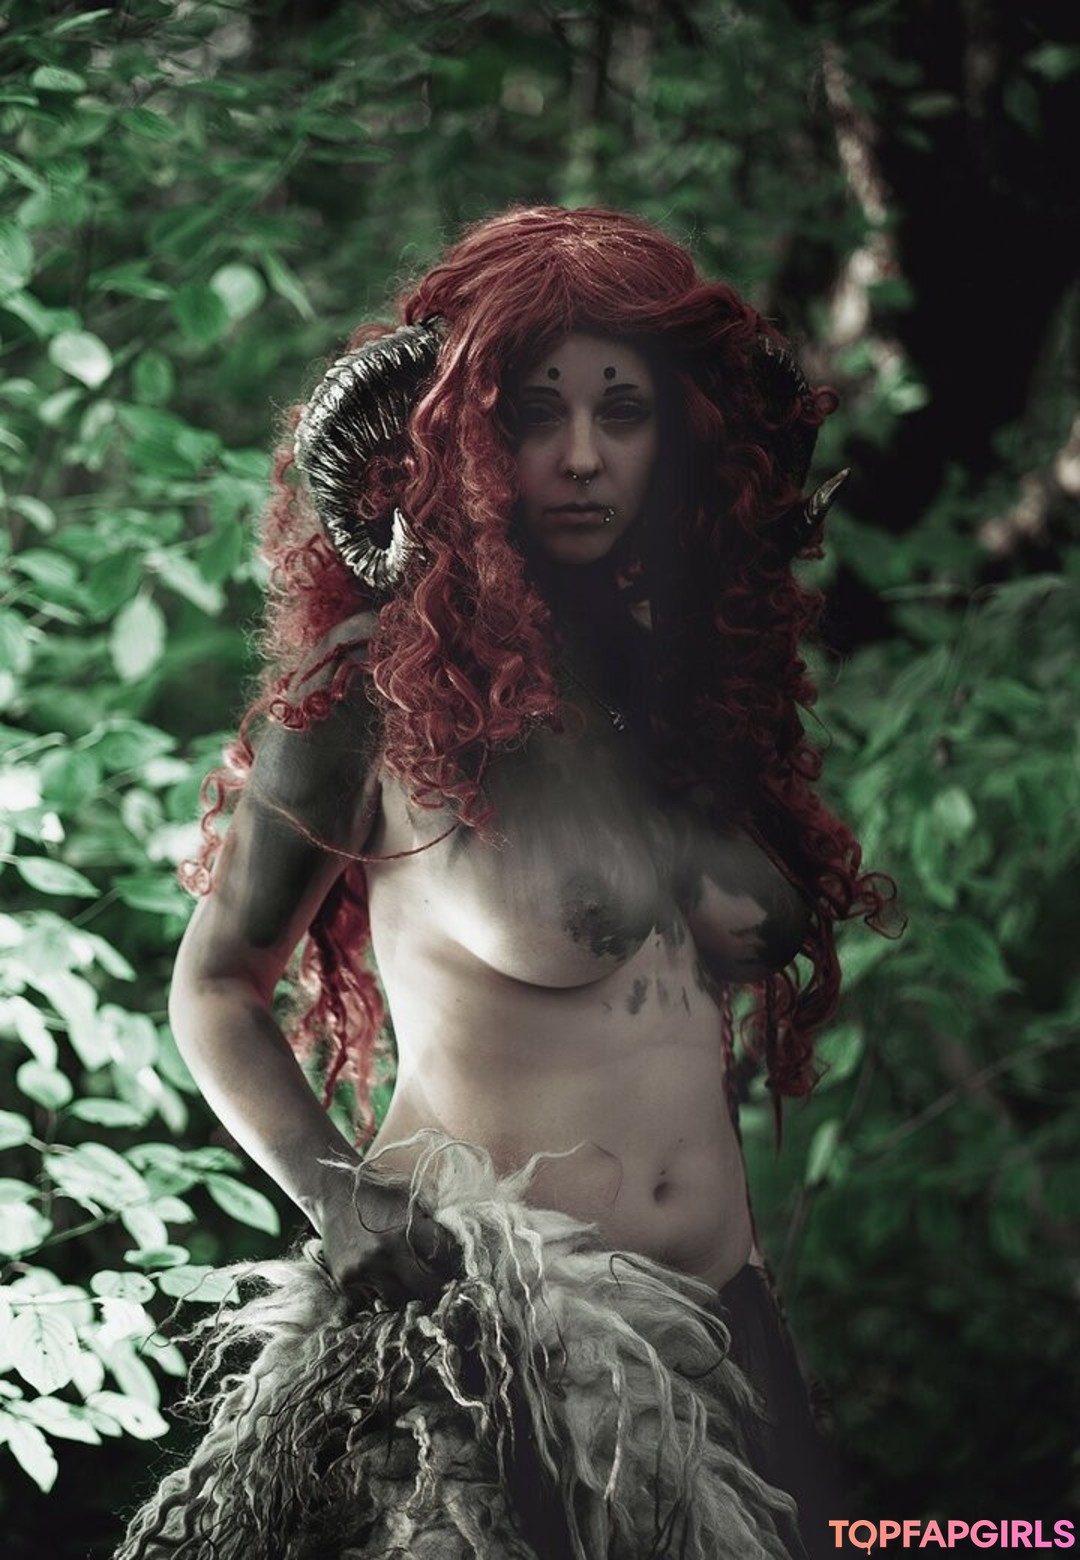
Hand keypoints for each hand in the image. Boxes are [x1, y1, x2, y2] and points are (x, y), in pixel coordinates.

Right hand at [317, 1172, 459, 1308]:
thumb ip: (432, 1224)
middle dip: (439, 1285)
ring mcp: (363, 1270)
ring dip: (411, 1295)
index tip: (461, 1265)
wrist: (333, 1191)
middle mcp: (384, 1253)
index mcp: (405, 1229)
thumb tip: (459, 1249)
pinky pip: (372, 1300)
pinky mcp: (345, 1281)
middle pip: (425, 1287)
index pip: (443, 1256)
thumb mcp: (411, 1199)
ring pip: (399, 1300)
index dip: (456, 1261)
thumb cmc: (379, 1194)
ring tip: (415, 1286)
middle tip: (444, 1283)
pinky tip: (388, 1282)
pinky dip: (383, 1294)